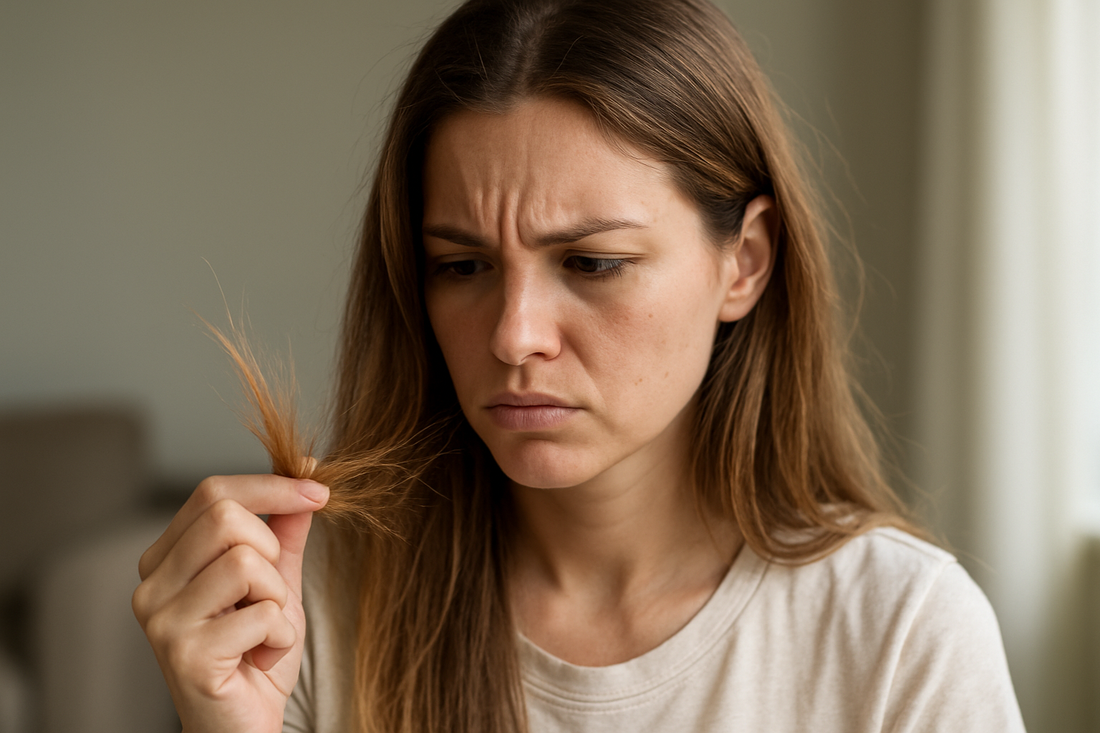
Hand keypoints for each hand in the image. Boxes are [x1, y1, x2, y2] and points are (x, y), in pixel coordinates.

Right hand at [132, 474, 327, 732]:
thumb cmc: (256, 655)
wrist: (245, 726)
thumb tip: (306, 470)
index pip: (212, 492)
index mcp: (166, 559)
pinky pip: (262, 613)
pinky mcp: (185, 653)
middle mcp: (151, 585)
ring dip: (278, 600)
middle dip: (271, 551)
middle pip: (226, 517)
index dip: (272, 486)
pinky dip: (281, 637)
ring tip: (264, 632)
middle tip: (269, 596)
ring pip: (246, 562)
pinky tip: (261, 658)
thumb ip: (285, 529)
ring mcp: (162, 620)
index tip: (319, 491)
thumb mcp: (277, 582)